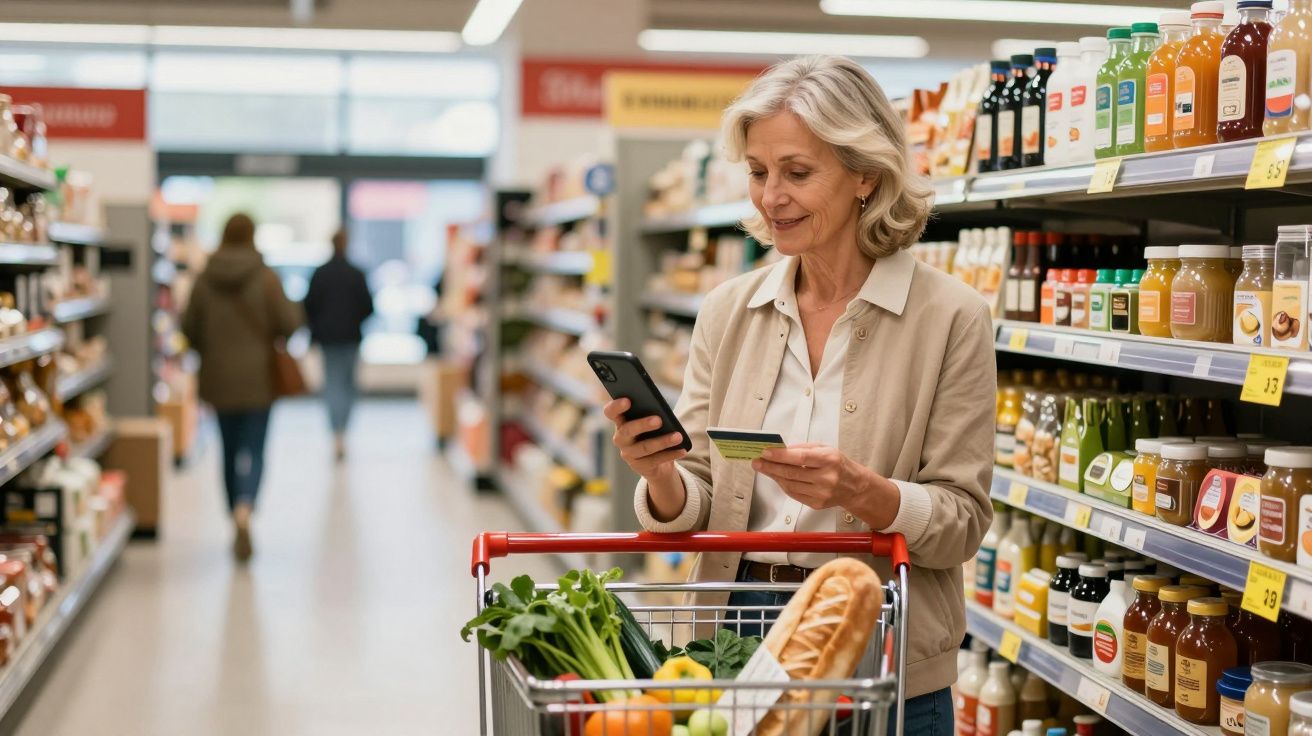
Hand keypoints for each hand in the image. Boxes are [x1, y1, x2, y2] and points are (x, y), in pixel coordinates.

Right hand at [603, 398, 686, 482]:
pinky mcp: (639, 466)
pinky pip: (655, 460)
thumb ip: (651, 413)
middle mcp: (620, 438)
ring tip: (678, 436)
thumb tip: (662, 410)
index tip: (627, 400)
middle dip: (643, 424)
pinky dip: (670, 454)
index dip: (616, 406)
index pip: (611, 412)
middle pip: (627, 430)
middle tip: (658, 420)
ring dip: (663, 441)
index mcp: (620, 422)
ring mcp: (628, 454)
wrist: (656, 461)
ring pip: (644, 447)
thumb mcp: (651, 421)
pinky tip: (682, 449)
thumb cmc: (653, 433)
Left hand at [752, 443, 897, 525]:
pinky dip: (783, 485)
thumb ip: (803, 449)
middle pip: (791, 473)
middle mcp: (826, 478)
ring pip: (790, 485)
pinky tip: (777, 478)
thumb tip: (779, 450)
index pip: (800, 458)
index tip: (765, 452)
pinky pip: (794, 494)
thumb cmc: (837, 464)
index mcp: (829, 460)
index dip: (780, 456)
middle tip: (757, 462)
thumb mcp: (825, 449)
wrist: (854, 486)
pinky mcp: (817, 504)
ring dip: (774, 476)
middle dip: (770, 467)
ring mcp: (821, 493)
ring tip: (764, 469)